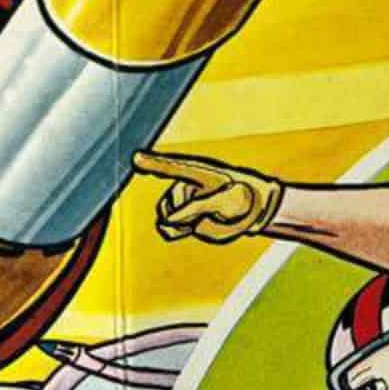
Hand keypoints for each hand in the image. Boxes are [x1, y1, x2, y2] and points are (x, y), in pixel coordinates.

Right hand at [132, 149, 285, 243]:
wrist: (252, 210)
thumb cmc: (244, 197)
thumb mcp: (225, 201)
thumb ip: (197, 208)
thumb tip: (170, 220)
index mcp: (197, 173)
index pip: (171, 167)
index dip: (153, 163)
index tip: (135, 158)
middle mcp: (185, 186)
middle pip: (170, 204)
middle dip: (185, 214)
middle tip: (212, 212)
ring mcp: (183, 202)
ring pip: (166, 218)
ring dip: (181, 224)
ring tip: (203, 220)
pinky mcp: (183, 218)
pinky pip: (168, 228)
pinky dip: (175, 231)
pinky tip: (190, 228)